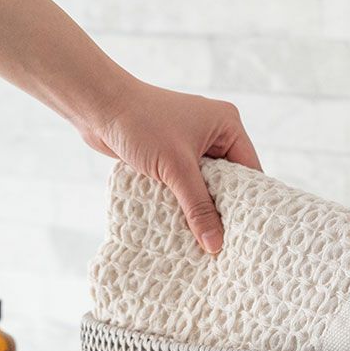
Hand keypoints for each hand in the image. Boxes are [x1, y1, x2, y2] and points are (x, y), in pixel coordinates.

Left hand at [81, 78, 260, 253]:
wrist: (98, 105)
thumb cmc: (141, 124)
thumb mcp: (176, 169)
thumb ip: (198, 208)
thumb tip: (215, 245)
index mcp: (228, 125)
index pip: (251, 171)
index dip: (250, 203)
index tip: (248, 234)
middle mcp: (215, 134)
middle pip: (231, 182)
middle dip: (225, 210)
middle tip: (228, 243)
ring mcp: (194, 144)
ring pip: (208, 186)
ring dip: (203, 209)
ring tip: (208, 240)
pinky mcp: (174, 155)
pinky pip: (188, 185)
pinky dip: (186, 202)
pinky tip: (186, 225)